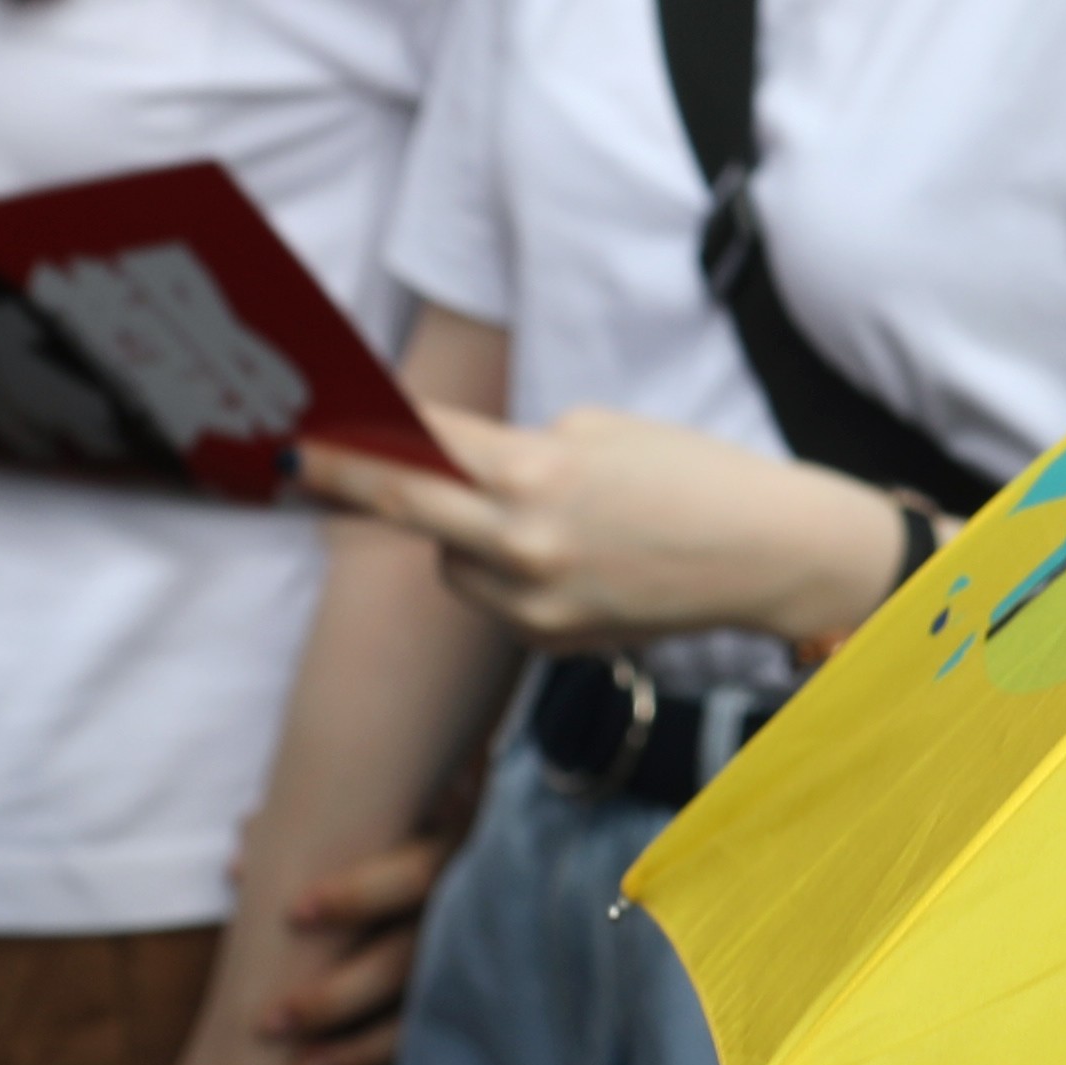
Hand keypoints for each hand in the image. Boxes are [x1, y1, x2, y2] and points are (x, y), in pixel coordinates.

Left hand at [262, 820, 459, 1064]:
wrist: (503, 889)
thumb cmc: (418, 851)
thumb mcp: (393, 830)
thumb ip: (324, 839)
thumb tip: (242, 854)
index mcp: (458, 856)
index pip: (417, 874)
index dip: (359, 894)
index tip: (294, 912)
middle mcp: (473, 913)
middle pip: (410, 958)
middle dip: (338, 996)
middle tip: (270, 1022)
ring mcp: (478, 965)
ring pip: (422, 1016)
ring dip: (357, 1051)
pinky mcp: (476, 1011)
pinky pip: (429, 1052)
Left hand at [302, 402, 910, 658]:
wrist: (767, 553)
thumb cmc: (693, 474)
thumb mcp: (600, 433)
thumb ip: (514, 450)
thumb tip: (448, 465)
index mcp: (535, 472)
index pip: (419, 448)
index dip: (357, 434)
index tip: (308, 427)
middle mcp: (519, 541)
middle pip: (403, 508)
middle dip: (347, 481)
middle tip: (298, 465)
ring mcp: (528, 599)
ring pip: (448, 560)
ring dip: (458, 532)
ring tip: (533, 514)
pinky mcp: (544, 637)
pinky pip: (491, 595)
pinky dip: (503, 570)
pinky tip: (566, 554)